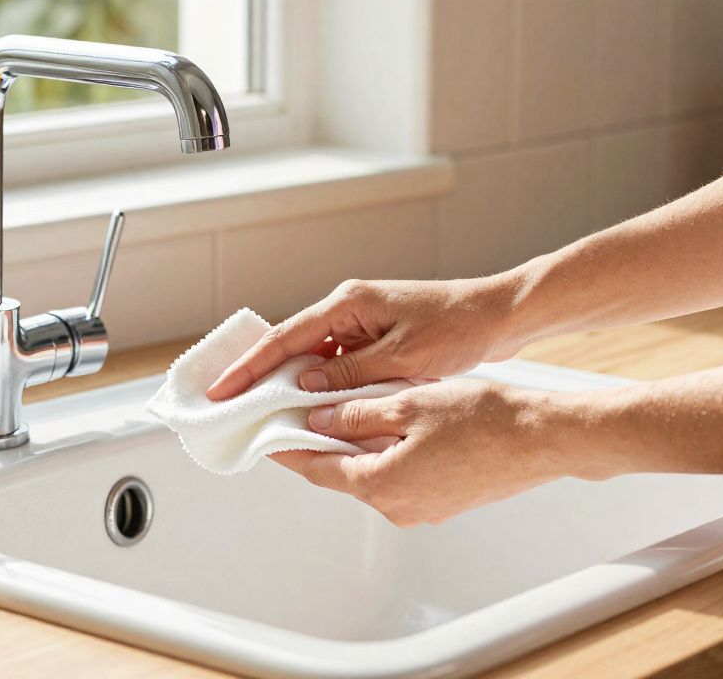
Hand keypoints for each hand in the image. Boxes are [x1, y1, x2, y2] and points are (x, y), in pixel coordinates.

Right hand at [207, 276, 526, 399]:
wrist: (501, 315)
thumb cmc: (458, 328)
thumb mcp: (401, 358)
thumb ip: (350, 375)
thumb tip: (303, 387)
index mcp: (347, 304)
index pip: (284, 338)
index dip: (249, 367)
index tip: (221, 389)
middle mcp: (348, 309)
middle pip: (292, 346)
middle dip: (262, 377)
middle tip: (231, 406)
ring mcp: (361, 323)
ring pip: (315, 359)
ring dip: (297, 386)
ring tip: (268, 417)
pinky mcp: (376, 337)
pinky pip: (339, 364)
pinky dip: (326, 387)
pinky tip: (316, 412)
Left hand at [270, 380, 576, 525]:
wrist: (543, 440)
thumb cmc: (486, 420)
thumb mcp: (408, 404)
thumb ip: (357, 413)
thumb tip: (320, 417)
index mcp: (380, 484)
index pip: (315, 468)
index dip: (287, 448)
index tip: (267, 434)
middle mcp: (396, 507)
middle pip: (340, 472)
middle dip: (319, 443)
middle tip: (300, 412)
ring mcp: (421, 509)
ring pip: (370, 474)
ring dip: (354, 446)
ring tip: (343, 410)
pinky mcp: (441, 504)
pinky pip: (398, 478)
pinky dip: (383, 454)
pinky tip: (387, 426)